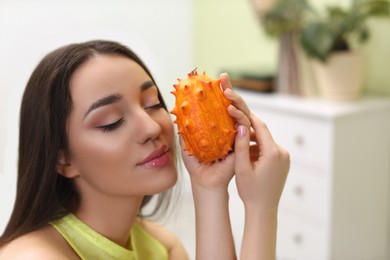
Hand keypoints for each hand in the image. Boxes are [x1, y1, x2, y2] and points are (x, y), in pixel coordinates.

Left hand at [180, 73, 250, 191]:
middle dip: (230, 89)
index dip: (221, 91)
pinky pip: (244, 127)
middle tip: (224, 77)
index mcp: (219, 126)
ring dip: (236, 99)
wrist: (204, 180)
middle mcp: (230, 128)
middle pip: (234, 104)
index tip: (217, 77)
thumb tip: (178, 109)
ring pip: (241, 112)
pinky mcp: (243, 143)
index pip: (222, 105)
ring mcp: (238, 134)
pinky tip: (231, 109)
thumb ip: (186, 126)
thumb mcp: (187, 140)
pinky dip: (239, 116)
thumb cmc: (196, 163)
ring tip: (227, 91)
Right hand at [234, 114, 289, 210]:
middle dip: (249, 129)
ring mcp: (284, 158)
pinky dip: (257, 150)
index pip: (261, 127)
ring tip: (236, 143)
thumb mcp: (242, 168)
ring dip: (252, 141)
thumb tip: (242, 126)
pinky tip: (245, 155)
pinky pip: (268, 150)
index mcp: (273, 153)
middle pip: (263, 134)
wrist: (264, 210)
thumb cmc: (251, 192)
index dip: (248, 117)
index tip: (237, 109)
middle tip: (234, 123)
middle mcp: (282, 153)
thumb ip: (241, 146)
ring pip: (265, 142)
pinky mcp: (282, 163)